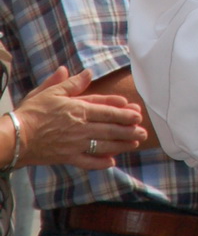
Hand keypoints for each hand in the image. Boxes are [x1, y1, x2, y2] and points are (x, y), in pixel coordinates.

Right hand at [12, 68, 146, 168]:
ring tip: (134, 144)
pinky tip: (112, 161)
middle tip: (143, 131)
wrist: (15, 137)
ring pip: (104, 145)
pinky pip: (88, 162)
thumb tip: (88, 73)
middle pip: (110, 128)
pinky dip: (101, 162)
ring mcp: (75, 144)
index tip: (136, 113)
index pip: (107, 110)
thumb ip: (71, 83)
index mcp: (78, 109)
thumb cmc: (31, 112)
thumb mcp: (50, 92)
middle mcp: (80, 128)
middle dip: (129, 130)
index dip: (124, 112)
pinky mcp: (68, 157)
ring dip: (121, 144)